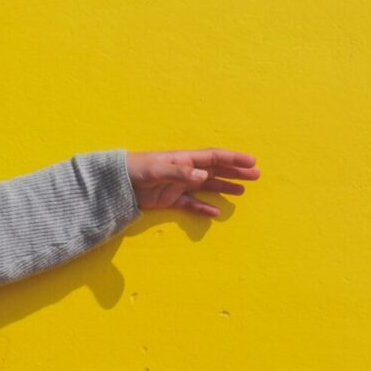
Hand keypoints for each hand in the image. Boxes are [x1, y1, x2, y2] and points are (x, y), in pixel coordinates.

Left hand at [126, 149, 260, 218]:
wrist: (114, 183)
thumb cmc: (134, 170)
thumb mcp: (155, 170)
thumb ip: (178, 173)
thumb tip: (203, 176)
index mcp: (184, 159)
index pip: (214, 157)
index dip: (233, 158)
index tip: (251, 161)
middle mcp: (185, 171)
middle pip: (216, 170)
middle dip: (235, 172)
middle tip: (256, 175)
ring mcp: (178, 185)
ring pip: (207, 186)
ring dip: (225, 188)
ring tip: (243, 191)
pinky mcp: (169, 199)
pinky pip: (191, 203)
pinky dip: (203, 208)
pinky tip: (216, 213)